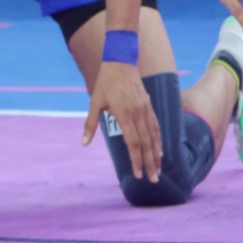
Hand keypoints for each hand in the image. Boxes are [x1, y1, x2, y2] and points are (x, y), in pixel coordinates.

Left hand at [82, 60, 161, 182]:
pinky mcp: (149, 106)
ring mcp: (146, 109)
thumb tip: (83, 144)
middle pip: (147, 143)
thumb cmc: (105, 83)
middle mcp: (139, 113)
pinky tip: (160, 150)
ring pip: (154, 136)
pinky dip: (159, 140)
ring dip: (157, 154)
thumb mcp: (94, 103)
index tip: (138, 175)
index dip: (136, 160)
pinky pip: (156, 126)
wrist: (121, 62)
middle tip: (153, 180)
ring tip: (159, 170)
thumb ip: (90, 124)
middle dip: (150, 163)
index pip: (133, 143)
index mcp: (125, 114)